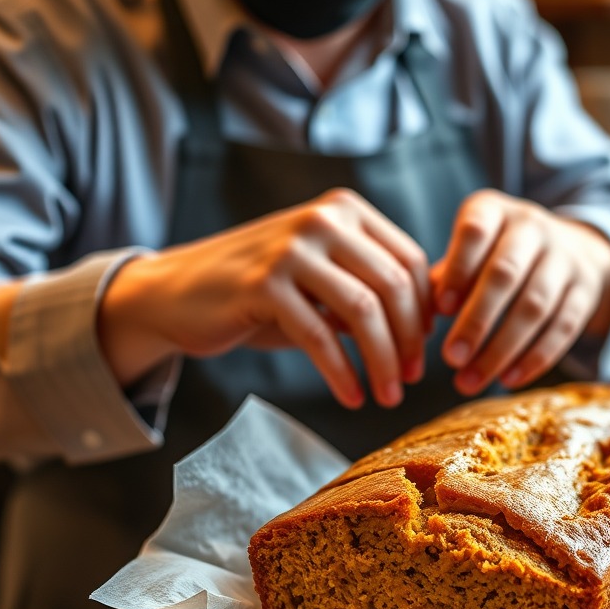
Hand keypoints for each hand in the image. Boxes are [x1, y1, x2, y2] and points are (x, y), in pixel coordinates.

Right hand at [98, 188, 429, 408]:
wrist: (179, 293)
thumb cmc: (263, 293)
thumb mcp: (324, 280)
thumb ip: (370, 288)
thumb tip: (430, 323)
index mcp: (345, 211)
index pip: (410, 262)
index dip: (424, 314)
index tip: (423, 355)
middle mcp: (322, 220)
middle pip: (394, 286)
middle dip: (409, 342)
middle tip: (410, 381)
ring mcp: (291, 248)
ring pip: (364, 311)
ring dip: (382, 362)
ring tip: (387, 396)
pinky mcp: (263, 284)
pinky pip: (320, 337)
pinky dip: (342, 373)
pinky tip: (351, 397)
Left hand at [432, 190, 609, 394]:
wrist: (572, 246)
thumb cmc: (497, 254)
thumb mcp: (469, 250)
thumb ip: (444, 278)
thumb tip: (416, 316)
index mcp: (494, 210)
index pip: (475, 232)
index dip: (458, 271)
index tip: (440, 310)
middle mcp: (532, 227)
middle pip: (505, 274)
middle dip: (476, 321)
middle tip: (450, 359)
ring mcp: (564, 258)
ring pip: (535, 307)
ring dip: (500, 349)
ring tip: (470, 381)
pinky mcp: (586, 291)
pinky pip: (562, 328)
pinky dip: (534, 358)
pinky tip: (508, 379)